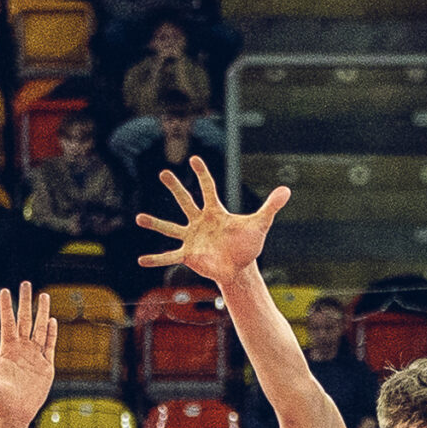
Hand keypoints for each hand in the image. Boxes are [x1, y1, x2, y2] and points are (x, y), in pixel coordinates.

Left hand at [0, 283, 55, 424]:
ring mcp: (34, 357)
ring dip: (42, 313)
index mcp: (7, 350)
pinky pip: (50, 346)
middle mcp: (21, 349)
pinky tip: (52, 320)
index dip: (6, 307)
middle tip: (26, 284)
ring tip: (44, 296)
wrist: (13, 415)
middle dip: (26, 302)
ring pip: (40, 329)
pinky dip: (51, 333)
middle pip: (25, 320)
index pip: (7, 323)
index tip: (5, 290)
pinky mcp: (46, 367)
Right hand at [134, 156, 289, 285]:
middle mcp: (199, 222)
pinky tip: (141, 261)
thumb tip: (287, 189)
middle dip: (175, 187)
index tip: (194, 160)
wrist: (239, 268)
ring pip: (170, 228)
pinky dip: (156, 260)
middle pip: (185, 201)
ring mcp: (192, 238)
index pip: (208, 188)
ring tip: (139, 218)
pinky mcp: (188, 255)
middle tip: (164, 172)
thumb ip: (271, 206)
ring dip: (155, 223)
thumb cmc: (248, 245)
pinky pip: (169, 256)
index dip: (202, 174)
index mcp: (215, 212)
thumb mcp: (260, 224)